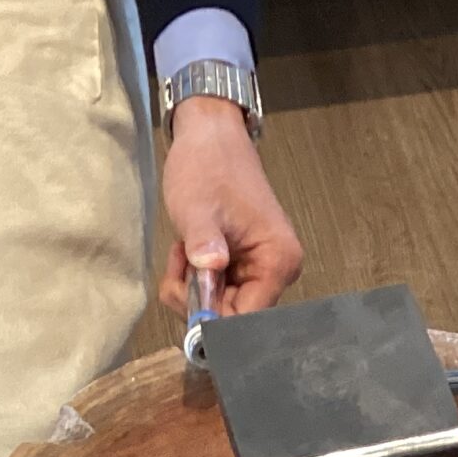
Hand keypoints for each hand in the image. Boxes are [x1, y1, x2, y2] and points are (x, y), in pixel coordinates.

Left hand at [157, 96, 303, 316]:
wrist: (210, 136)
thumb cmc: (209, 165)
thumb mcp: (198, 210)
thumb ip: (203, 249)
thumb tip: (207, 286)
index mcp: (277, 261)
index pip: (247, 320)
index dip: (213, 320)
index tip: (188, 300)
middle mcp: (277, 270)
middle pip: (233, 318)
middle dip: (198, 301)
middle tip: (180, 265)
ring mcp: (261, 268)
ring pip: (221, 308)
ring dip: (193, 288)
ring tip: (184, 250)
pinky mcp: (245, 265)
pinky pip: (217, 291)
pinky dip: (196, 279)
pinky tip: (190, 251)